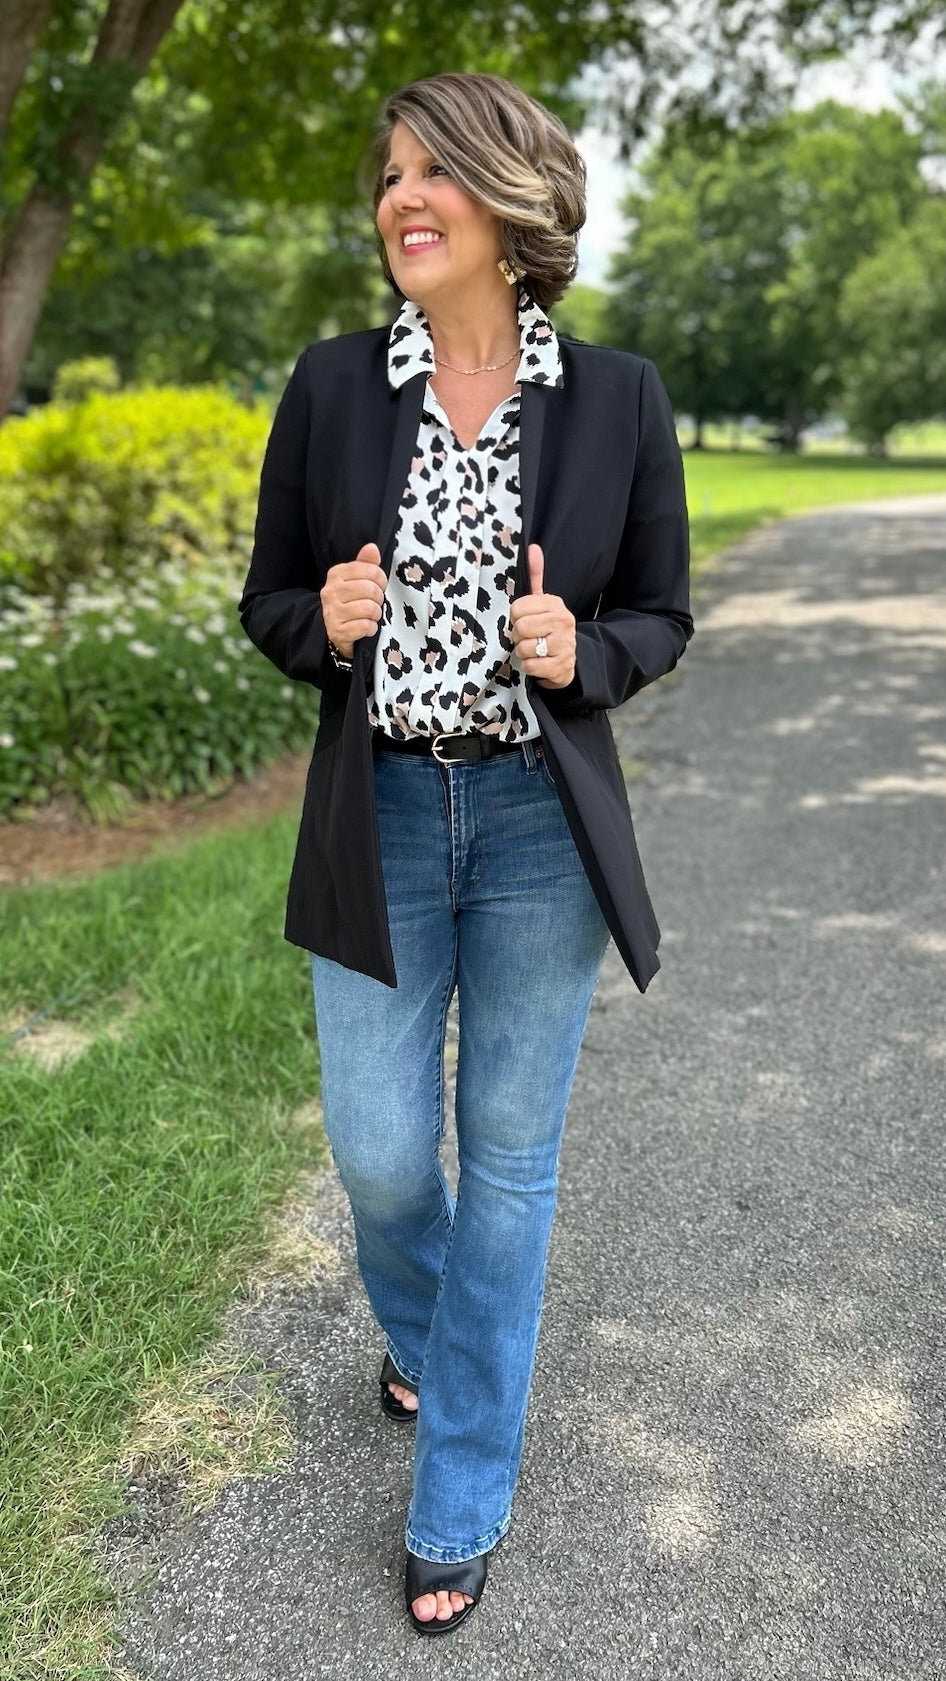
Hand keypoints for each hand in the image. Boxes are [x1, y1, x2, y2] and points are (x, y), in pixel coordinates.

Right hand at [320, 543, 386, 658]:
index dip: (381, 579)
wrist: (335, 630)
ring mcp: (332, 612)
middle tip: (375, 603)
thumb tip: (372, 548)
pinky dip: (371, 628)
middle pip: (370, 589)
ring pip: (369, 608)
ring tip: (371, 615)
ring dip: (376, 614)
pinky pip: (365, 626)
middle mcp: (331, 591)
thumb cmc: (350, 601)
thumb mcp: (356, 579)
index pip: (370, 570)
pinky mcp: (337, 631)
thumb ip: (365, 563)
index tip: (379, 586)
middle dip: (379, 598)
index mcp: (336, 574)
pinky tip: (367, 627)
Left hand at [509, 544, 575, 688]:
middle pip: (520, 628)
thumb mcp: (542, 603)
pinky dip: (530, 667)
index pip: (517, 608)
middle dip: (518, 637)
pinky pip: (531, 666)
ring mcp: (564, 644)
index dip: (515, 618)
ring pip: (524, 648)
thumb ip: (536, 577)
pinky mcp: (561, 666)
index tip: (524, 620)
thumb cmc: (548, 629)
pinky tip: (539, 662)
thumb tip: (532, 548)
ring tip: (534, 650)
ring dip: (523, 653)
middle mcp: (563, 621)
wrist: (567, 660)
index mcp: (555, 603)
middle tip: (528, 637)